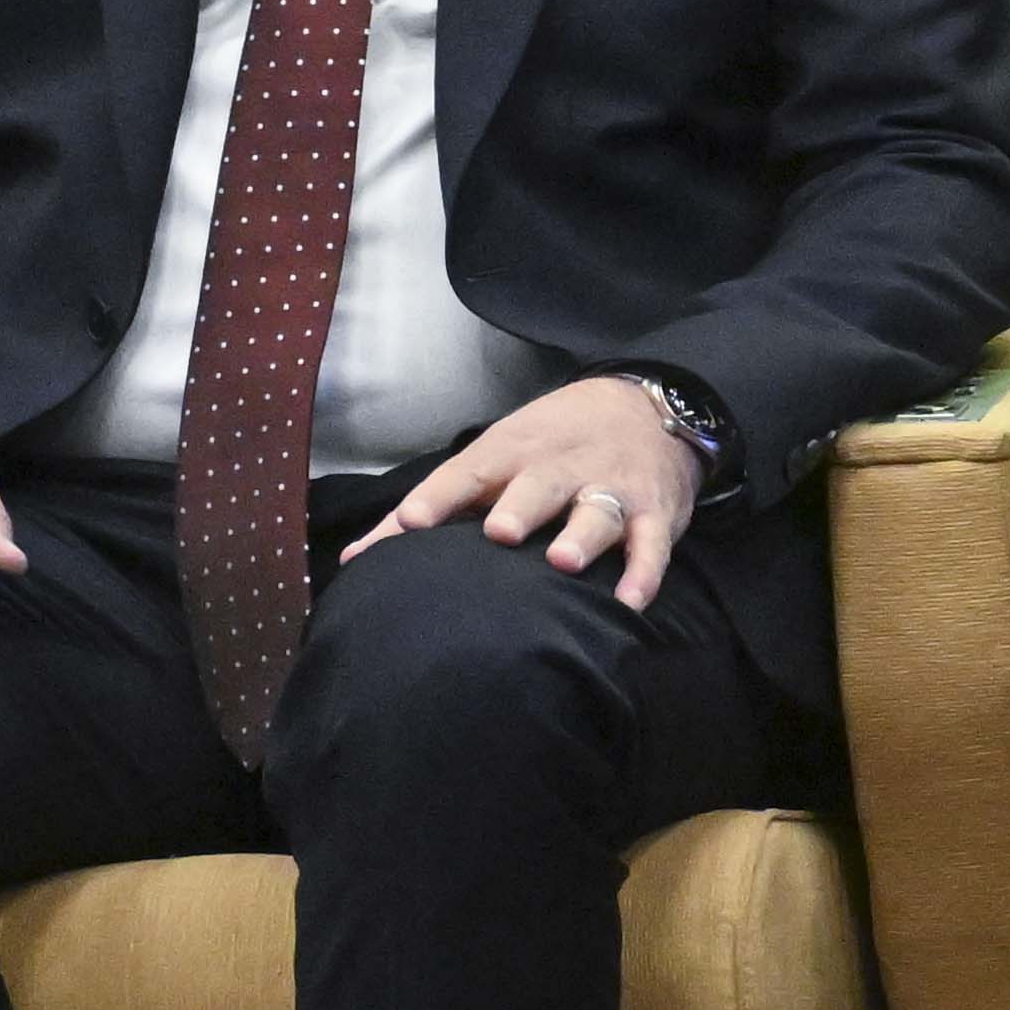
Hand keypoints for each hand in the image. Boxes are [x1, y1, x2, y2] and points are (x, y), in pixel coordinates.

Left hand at [351, 370, 702, 613]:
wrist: (647, 408)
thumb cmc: (551, 443)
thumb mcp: (494, 457)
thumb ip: (431, 509)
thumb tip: (353, 559)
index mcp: (514, 450)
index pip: (469, 472)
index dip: (439, 497)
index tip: (410, 523)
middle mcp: (562, 466)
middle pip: (540, 484)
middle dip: (521, 507)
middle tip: (500, 534)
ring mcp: (612, 489)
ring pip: (598, 511)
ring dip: (583, 535)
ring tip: (564, 562)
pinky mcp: (656, 514)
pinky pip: (653, 544)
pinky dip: (645, 572)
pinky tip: (629, 601)